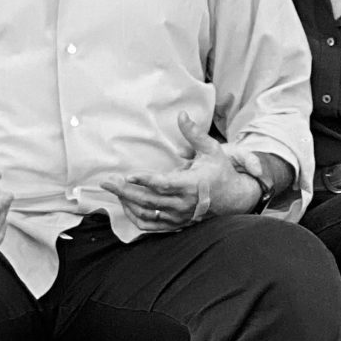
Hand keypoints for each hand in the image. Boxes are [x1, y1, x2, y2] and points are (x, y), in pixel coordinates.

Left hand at [103, 116, 259, 233]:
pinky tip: (125, 205)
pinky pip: (152, 225)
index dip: (145, 180)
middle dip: (125, 191)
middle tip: (107, 181)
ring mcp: (180, 216)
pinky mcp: (177, 224)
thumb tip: (182, 114)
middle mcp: (184, 203)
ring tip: (113, 189)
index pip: (164, 184)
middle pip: (149, 200)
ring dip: (127, 203)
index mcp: (192, 184)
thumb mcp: (211, 149)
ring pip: (148, 214)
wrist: (234, 198)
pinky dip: (135, 217)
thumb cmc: (219, 170)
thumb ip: (194, 133)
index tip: (128, 174)